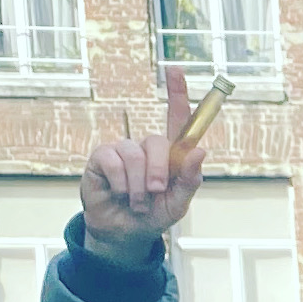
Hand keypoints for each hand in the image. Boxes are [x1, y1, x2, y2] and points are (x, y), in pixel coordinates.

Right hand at [77, 66, 208, 268]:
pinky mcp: (102, 157)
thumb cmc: (155, 215)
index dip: (177, 94)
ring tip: (137, 202)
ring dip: (139, 186)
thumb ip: (190, 179)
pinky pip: (113, 162)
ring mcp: (123, 150)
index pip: (176, 119)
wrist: (125, 232)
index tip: (175, 69)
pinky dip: (120, 184)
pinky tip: (118, 193)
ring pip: (134, 155)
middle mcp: (147, 147)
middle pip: (157, 142)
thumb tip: (200, 150)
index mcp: (170, 155)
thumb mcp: (179, 203)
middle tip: (157, 193)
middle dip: (159, 171)